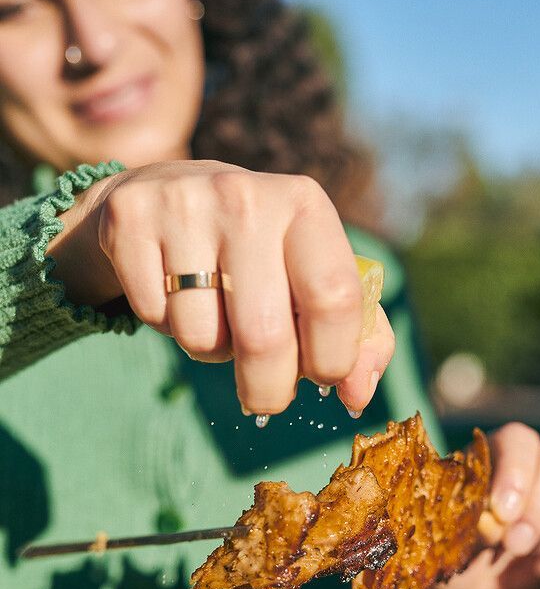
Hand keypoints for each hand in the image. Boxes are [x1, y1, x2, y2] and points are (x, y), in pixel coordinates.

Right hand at [48, 161, 393, 415]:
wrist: (165, 192)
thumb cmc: (260, 254)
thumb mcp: (315, 279)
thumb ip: (359, 338)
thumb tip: (356, 396)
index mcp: (305, 204)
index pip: (334, 300)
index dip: (333, 358)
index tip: (324, 376)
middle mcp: (246, 197)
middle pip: (264, 337)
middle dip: (268, 389)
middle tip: (265, 395)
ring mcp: (184, 205)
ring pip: (201, 338)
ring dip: (212, 352)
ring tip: (216, 317)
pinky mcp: (130, 219)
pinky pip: (155, 320)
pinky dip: (166, 326)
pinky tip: (174, 293)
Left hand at [419, 423, 539, 588]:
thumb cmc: (443, 557)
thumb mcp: (438, 542)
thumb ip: (461, 527)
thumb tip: (491, 522)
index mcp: (492, 459)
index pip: (519, 439)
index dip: (516, 471)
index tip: (501, 512)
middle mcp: (533, 470)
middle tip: (514, 545)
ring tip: (538, 553)